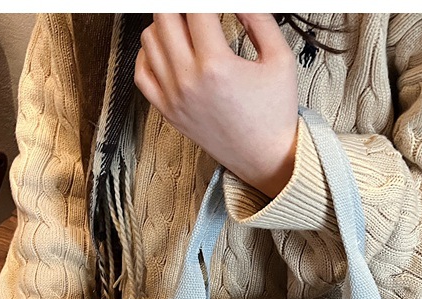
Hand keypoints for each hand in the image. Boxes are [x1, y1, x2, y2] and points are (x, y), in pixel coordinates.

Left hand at [134, 13, 298, 197]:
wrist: (266, 159)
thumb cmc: (274, 115)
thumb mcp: (280, 59)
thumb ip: (258, 19)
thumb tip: (238, 1)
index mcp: (216, 66)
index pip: (196, 9)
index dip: (207, 1)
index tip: (214, 4)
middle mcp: (189, 81)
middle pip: (165, 16)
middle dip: (182, 6)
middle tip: (198, 13)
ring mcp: (174, 98)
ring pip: (149, 39)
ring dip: (165, 23)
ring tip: (185, 24)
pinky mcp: (168, 112)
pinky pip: (141, 73)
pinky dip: (149, 54)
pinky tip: (167, 49)